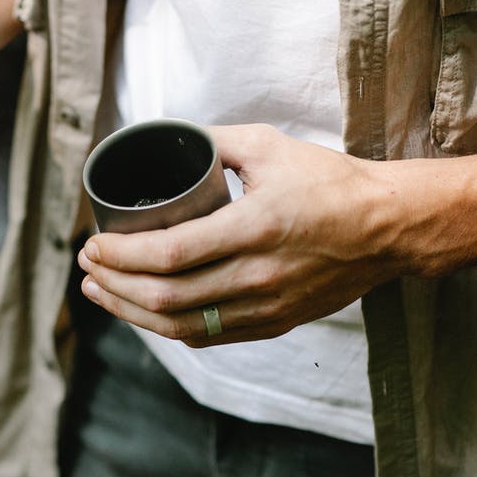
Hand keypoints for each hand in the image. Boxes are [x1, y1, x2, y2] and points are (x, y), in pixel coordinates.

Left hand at [77, 123, 405, 347]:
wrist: (389, 227)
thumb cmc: (330, 182)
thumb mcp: (269, 146)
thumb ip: (212, 142)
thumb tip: (164, 139)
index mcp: (255, 228)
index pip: (169, 255)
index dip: (120, 255)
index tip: (92, 244)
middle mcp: (258, 275)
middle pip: (165, 296)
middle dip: (113, 283)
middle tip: (87, 265)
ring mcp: (266, 306)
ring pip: (180, 325)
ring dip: (130, 311)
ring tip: (99, 291)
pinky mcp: (273, 323)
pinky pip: (208, 336)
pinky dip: (166, 326)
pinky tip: (142, 310)